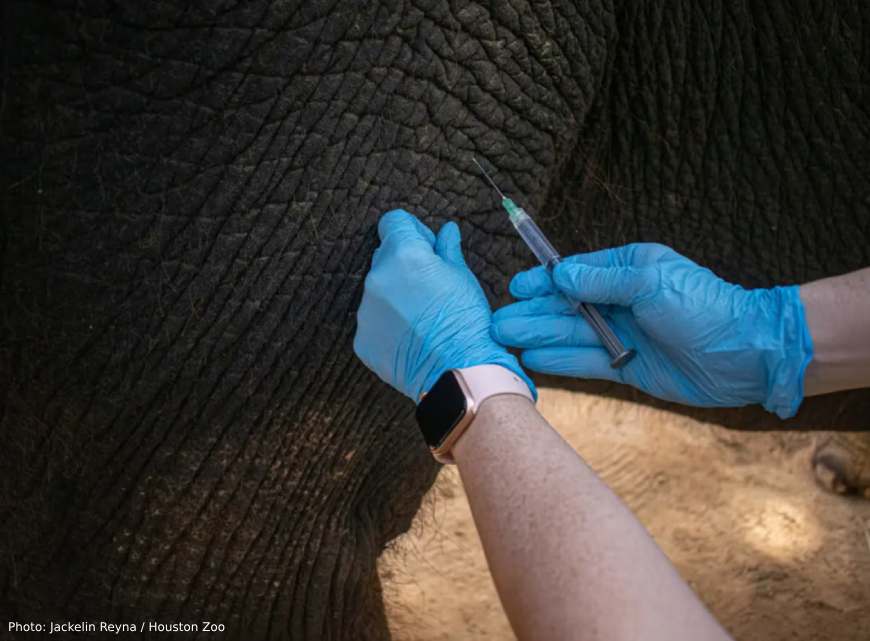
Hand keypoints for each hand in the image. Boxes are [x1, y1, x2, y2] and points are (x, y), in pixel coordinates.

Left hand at [354, 209, 534, 400]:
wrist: (458, 372)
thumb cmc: (466, 323)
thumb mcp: (463, 278)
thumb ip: (448, 250)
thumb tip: (446, 231)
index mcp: (404, 255)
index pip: (393, 222)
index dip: (413, 231)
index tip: (427, 248)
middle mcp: (377, 278)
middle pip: (384, 255)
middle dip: (404, 263)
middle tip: (430, 286)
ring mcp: (366, 311)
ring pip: (378, 290)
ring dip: (395, 295)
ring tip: (423, 317)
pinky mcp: (362, 339)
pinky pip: (373, 321)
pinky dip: (388, 324)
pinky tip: (412, 336)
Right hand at [491, 243, 811, 417]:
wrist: (745, 354)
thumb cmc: (703, 307)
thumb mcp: (650, 281)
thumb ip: (602, 280)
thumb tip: (559, 276)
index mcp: (628, 271)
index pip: (575, 274)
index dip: (543, 281)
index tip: (515, 287)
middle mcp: (621, 301)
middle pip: (567, 307)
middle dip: (532, 313)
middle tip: (496, 321)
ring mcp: (623, 335)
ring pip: (571, 334)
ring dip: (538, 336)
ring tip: (504, 340)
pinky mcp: (627, 366)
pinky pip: (586, 361)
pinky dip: (560, 360)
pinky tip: (533, 359)